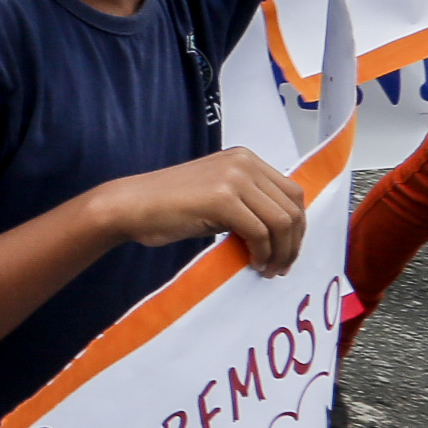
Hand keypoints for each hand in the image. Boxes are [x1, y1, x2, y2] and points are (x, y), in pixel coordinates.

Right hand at [92, 151, 307, 272]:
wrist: (130, 205)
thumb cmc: (168, 206)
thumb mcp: (218, 194)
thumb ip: (248, 201)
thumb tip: (282, 231)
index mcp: (245, 158)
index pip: (292, 194)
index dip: (297, 227)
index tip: (287, 251)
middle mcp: (244, 162)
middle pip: (292, 208)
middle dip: (293, 243)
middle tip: (281, 266)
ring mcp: (234, 178)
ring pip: (281, 222)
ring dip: (281, 252)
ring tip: (268, 269)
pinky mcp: (223, 198)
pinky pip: (260, 232)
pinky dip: (262, 253)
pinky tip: (253, 263)